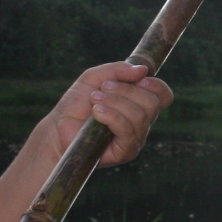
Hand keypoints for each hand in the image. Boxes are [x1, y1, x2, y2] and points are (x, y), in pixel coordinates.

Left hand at [50, 61, 173, 166]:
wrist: (58, 128)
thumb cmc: (77, 104)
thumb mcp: (95, 78)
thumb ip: (118, 70)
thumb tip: (143, 70)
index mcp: (138, 103)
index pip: (163, 96)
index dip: (156, 86)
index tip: (139, 79)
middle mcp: (141, 122)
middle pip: (152, 103)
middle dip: (126, 91)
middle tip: (102, 89)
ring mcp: (135, 138)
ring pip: (140, 115)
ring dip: (114, 102)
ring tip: (94, 101)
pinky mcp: (126, 151)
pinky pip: (128, 131)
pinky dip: (112, 116)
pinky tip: (96, 113)